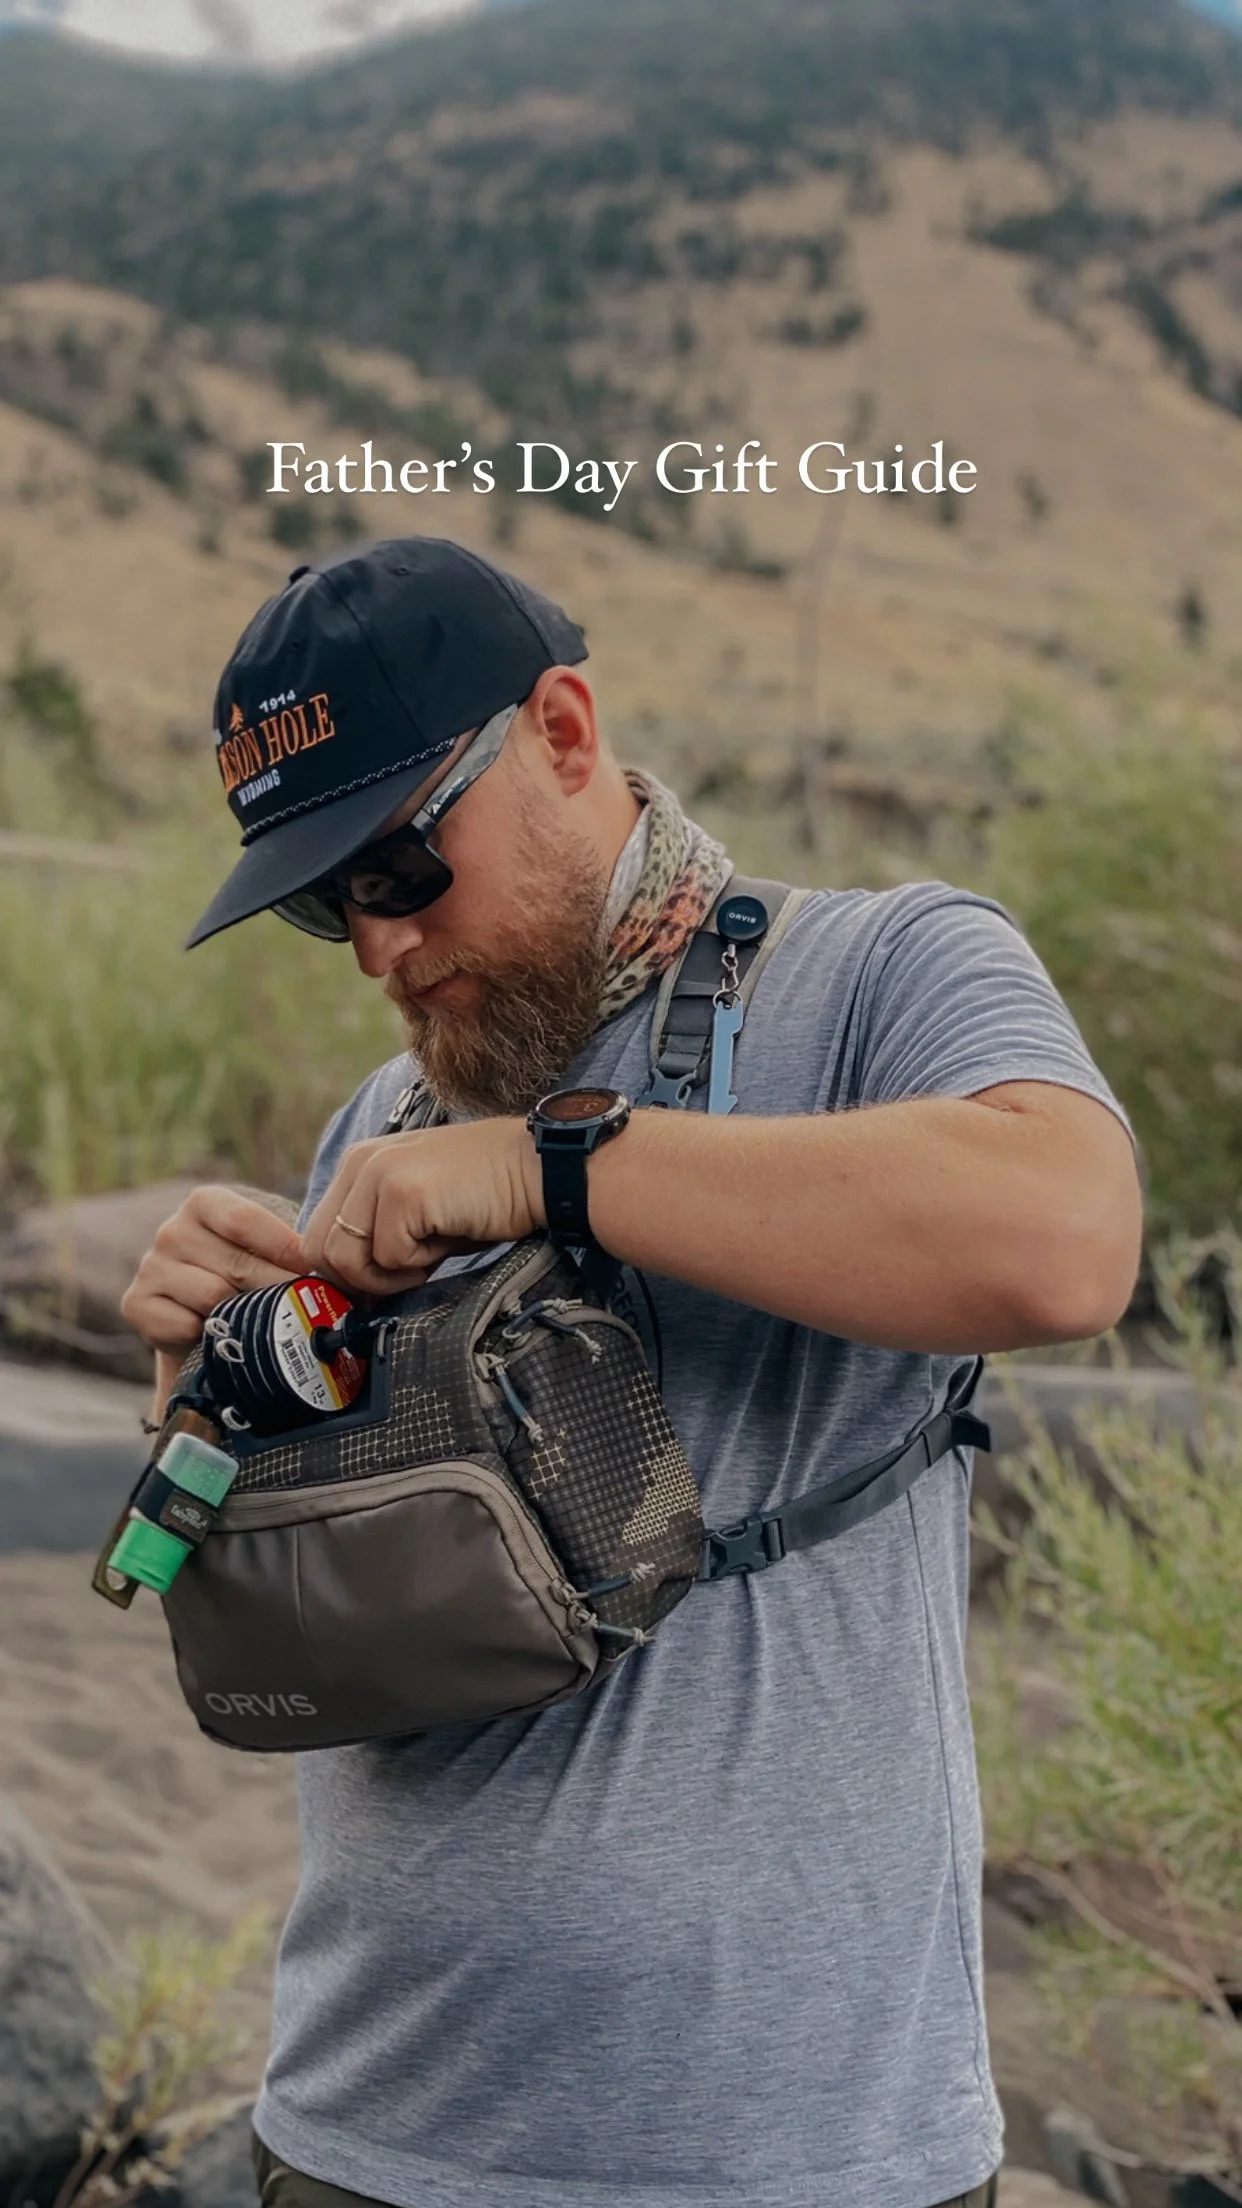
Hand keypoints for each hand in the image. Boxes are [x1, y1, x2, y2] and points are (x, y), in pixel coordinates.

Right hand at [121, 1185, 305, 1356]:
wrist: (196, 1317)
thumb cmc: (242, 1275)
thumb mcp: (264, 1248)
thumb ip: (289, 1244)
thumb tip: (327, 1261)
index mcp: (204, 1202)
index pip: (245, 1220)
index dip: (284, 1247)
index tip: (312, 1270)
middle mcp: (171, 1230)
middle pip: (236, 1264)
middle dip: (277, 1289)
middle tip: (303, 1307)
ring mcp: (149, 1266)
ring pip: (213, 1296)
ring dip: (243, 1314)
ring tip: (261, 1321)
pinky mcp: (135, 1303)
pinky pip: (185, 1325)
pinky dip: (208, 1334)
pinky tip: (217, 1332)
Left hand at [301, 1119, 544, 1296]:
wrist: (537, 1170)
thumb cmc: (481, 1197)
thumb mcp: (414, 1211)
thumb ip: (374, 1234)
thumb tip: (347, 1287)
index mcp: (358, 1164)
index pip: (317, 1234)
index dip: (343, 1272)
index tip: (377, 1286)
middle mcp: (360, 1162)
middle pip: (321, 1251)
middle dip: (362, 1279)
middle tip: (407, 1273)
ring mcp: (379, 1173)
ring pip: (347, 1259)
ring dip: (389, 1273)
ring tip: (429, 1254)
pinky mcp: (402, 1192)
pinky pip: (388, 1256)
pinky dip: (418, 1263)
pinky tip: (446, 1238)